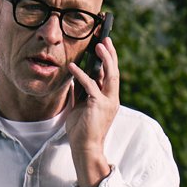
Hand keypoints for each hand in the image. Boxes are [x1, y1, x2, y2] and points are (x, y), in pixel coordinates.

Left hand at [66, 36, 119, 186]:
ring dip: (105, 58)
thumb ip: (80, 93)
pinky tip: (72, 67)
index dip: (109, 60)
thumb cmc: (82, 131)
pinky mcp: (98, 105)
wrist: (85, 148)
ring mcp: (107, 102)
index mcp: (109, 100)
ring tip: (99, 44)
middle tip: (105, 39)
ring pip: (110, 75)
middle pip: (114, 72)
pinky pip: (90, 85)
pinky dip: (80, 74)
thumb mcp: (80, 107)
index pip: (110, 76)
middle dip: (111, 54)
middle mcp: (112, 99)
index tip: (104, 46)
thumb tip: (75, 78)